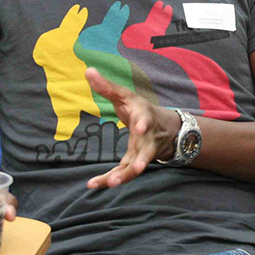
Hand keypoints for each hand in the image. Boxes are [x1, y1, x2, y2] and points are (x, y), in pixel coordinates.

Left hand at [84, 68, 181, 189]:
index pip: (145, 119)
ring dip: (125, 176)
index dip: (143, 124)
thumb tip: (88, 70)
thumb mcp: (126, 96)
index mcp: (145, 117)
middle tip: (137, 169)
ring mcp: (144, 153)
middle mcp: (148, 138)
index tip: (139, 129)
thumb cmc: (140, 109)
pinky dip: (111, 179)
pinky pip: (125, 173)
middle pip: (147, 151)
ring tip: (111, 184)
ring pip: (137, 167)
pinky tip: (94, 184)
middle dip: (141, 161)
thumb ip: (106, 87)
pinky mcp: (137, 162)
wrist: (166, 128)